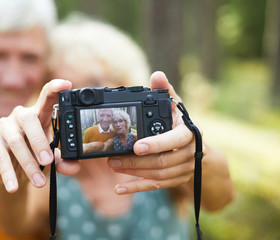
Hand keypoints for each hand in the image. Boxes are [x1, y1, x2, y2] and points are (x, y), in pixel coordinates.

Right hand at [0, 79, 79, 192]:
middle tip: (48, 162)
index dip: (55, 88)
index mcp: (39, 115)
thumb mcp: (51, 160)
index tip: (66, 84)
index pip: (47, 97)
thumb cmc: (34, 157)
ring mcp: (4, 125)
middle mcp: (21, 116)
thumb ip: (62, 161)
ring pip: (15, 141)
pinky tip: (14, 185)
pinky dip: (8, 172)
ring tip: (39, 182)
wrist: (12, 172)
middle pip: (29, 120)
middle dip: (39, 142)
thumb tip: (74, 167)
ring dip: (27, 164)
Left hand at [108, 71, 204, 193]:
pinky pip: (156, 186)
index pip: (175, 140)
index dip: (157, 144)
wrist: (199, 148)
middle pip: (162, 161)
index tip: (136, 146)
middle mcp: (190, 153)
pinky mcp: (176, 180)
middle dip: (136, 161)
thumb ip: (166, 92)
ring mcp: (184, 169)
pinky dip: (137, 188)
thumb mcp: (176, 107)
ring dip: (133, 172)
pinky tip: (119, 189)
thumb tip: (157, 75)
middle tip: (113, 158)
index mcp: (189, 133)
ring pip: (157, 174)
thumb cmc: (180, 124)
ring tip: (113, 165)